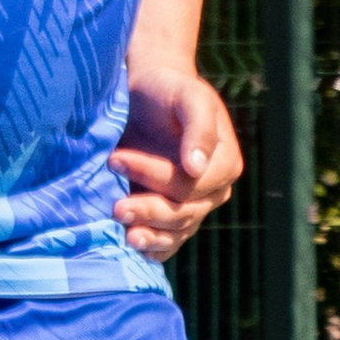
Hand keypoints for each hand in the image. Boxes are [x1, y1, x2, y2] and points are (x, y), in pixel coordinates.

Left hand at [109, 62, 242, 258]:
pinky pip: (168, 241)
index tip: (116, 159)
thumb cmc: (169, 89)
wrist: (148, 94)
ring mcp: (194, 207)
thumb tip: (196, 167)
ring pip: (175, 232)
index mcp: (225, 163)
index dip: (155, 176)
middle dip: (148, 211)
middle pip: (182, 212)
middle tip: (115, 207)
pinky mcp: (172, 216)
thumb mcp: (188, 96)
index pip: (189, 183)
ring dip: (150, 236)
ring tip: (124, 234)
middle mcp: (213, 191)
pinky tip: (133, 249)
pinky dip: (153, 249)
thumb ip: (198, 128)